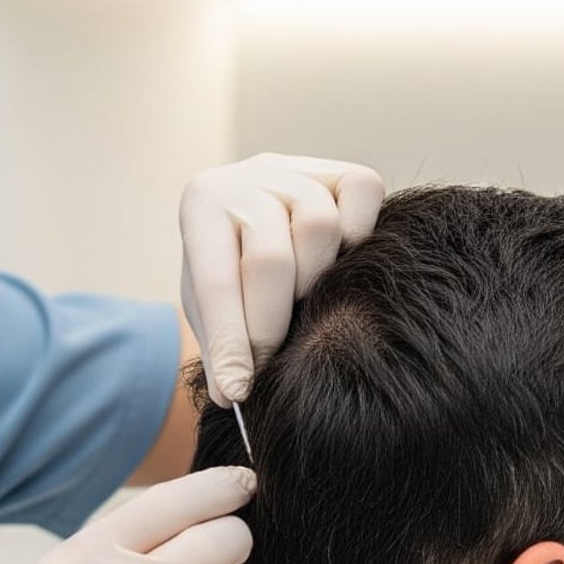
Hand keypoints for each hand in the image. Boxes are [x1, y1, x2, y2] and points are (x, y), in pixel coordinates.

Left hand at [179, 153, 384, 404]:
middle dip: (271, 323)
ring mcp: (298, 169)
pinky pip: (362, 196)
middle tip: (271, 360)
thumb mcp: (213, 307)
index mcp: (202, 205)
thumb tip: (229, 395)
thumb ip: (219, 346)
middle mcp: (247, 176)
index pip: (215, 281)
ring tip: (302, 299)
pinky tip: (338, 260)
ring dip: (315, 278)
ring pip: (319, 227)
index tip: (237, 390)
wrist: (262, 220)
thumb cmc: (234, 271)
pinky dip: (357, 233)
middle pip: (270, 259)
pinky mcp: (344, 172)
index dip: (230, 341)